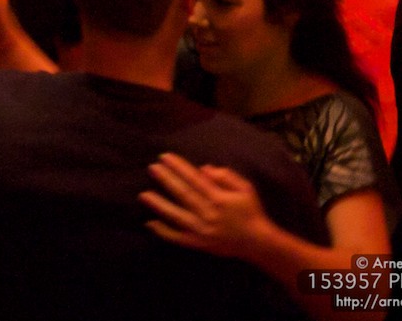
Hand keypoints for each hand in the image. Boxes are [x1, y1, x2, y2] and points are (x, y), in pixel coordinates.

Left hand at [139, 152, 269, 258]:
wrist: (258, 242)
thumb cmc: (251, 211)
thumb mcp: (245, 188)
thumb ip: (225, 176)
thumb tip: (203, 169)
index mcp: (220, 199)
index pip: (195, 179)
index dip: (179, 167)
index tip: (164, 157)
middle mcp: (209, 214)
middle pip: (183, 194)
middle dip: (166, 180)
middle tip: (152, 167)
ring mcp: (202, 230)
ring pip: (177, 216)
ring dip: (159, 205)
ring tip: (143, 194)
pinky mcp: (199, 243)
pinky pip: (178, 238)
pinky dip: (163, 232)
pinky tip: (150, 223)